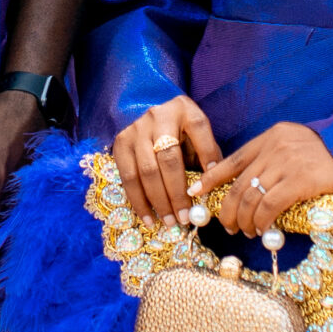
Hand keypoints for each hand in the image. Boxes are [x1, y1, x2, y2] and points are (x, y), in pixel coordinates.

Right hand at [112, 94, 221, 225]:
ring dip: (158, 201)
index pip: (199, 128)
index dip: (207, 155)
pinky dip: (138, 201)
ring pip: (146, 171)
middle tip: (185, 217)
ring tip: (169, 222)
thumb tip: (212, 192)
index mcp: (184, 109)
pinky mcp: (120, 143)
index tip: (211, 183)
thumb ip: (208, 159)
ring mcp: (136, 129)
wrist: (153, 121)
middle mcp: (158, 115)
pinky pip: (128, 177)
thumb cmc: (183, 137)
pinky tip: (148, 218)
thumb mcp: (199, 140)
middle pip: (168, 158)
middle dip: (177, 192)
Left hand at [196, 124, 332, 236]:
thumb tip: (239, 192)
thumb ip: (270, 165)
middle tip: (228, 226)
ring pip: (250, 197)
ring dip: (244, 220)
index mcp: (275, 135)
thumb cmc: (329, 168)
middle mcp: (280, 143)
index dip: (212, 179)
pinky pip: (269, 205)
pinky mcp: (303, 179)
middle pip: (238, 183)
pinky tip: (262, 231)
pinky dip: (260, 222)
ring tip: (246, 232)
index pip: (234, 159)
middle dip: (227, 209)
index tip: (198, 193)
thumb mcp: (295, 157)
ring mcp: (291, 160)